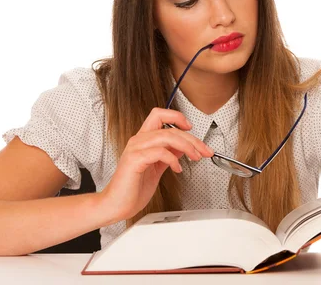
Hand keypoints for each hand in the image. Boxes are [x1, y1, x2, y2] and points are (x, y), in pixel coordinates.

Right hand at [99, 108, 213, 222]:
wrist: (116, 205)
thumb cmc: (133, 189)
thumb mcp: (157, 168)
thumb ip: (169, 155)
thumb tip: (183, 146)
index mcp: (143, 140)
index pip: (159, 115)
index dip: (177, 117)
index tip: (191, 127)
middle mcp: (138, 141)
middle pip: (170, 128)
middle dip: (192, 139)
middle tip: (204, 150)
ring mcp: (135, 149)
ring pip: (166, 136)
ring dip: (186, 146)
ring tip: (195, 157)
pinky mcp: (134, 160)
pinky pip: (159, 152)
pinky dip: (173, 159)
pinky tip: (177, 168)